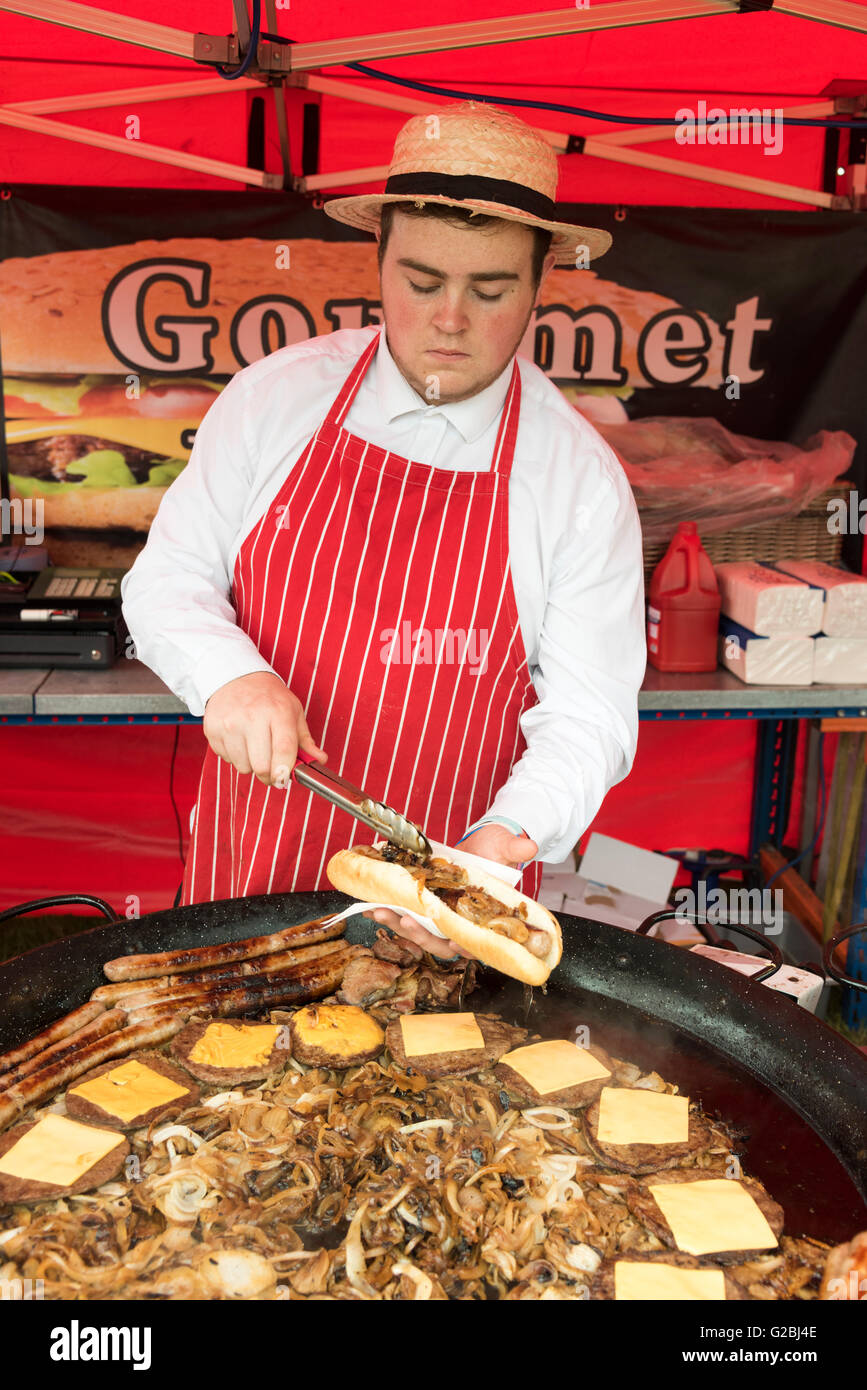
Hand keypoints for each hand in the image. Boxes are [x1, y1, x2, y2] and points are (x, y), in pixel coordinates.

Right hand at [203, 672, 326, 786]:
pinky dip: (235, 756)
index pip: (284, 751)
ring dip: (250, 765)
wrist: (235, 677)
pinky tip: (239, 740)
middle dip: (269, 774)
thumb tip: (321, 760)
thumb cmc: (268, 697)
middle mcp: (252, 717)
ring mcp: (230, 724)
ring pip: (243, 767)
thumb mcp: (293, 711)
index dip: (285, 772)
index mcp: (278, 712)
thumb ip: (306, 740)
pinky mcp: (212, 729)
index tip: (285, 778)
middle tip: (271, 767)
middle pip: (262, 766)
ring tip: (253, 747)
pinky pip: (227, 759)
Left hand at [361, 824, 536, 960]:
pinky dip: (390, 911)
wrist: (482, 843)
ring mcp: (442, 916)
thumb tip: (528, 846)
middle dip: (421, 935)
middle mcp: (462, 922)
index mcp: (486, 916)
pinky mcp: (426, 907)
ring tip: (379, 911)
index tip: (458, 944)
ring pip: (420, 932)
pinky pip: (407, 915)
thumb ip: (515, 848)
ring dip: (398, 924)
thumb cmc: (497, 849)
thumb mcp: (506, 846)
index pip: (478, 940)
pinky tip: (372, 905)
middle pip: (442, 941)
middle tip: (405, 920)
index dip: (467, 946)